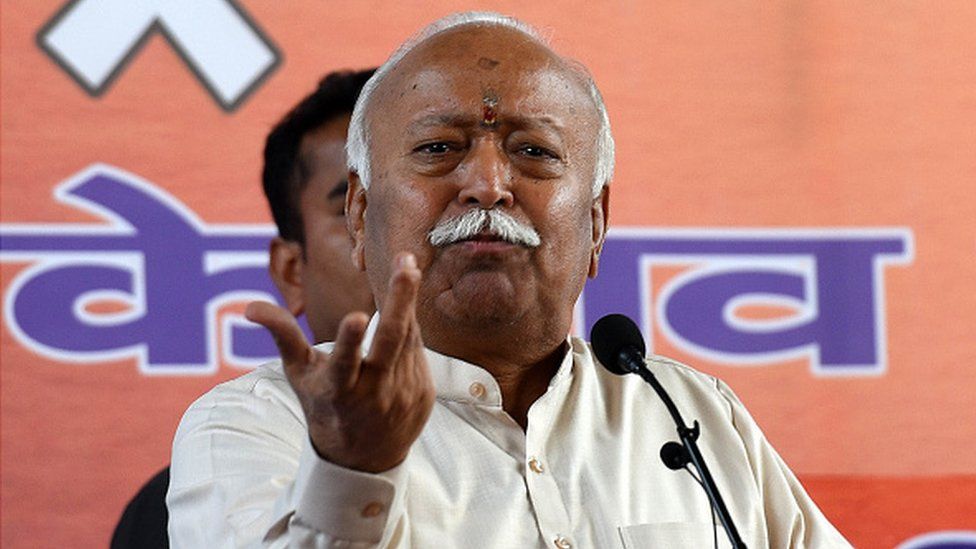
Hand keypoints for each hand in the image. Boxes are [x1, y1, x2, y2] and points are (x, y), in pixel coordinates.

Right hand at [245, 252, 434, 472]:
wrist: (364, 458)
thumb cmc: (325, 405)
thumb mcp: (300, 375)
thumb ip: (282, 336)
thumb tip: (250, 307)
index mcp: (338, 390)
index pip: (343, 364)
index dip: (348, 341)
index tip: (356, 315)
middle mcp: (373, 393)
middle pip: (390, 342)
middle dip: (400, 300)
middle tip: (406, 266)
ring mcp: (402, 394)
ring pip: (408, 338)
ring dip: (407, 301)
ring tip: (406, 267)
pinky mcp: (423, 393)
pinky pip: (419, 350)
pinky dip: (411, 327)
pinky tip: (405, 309)